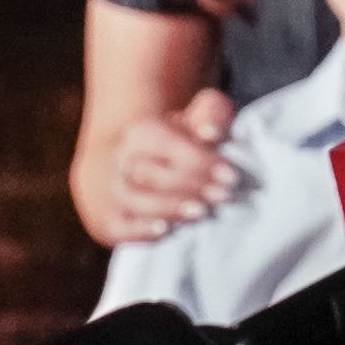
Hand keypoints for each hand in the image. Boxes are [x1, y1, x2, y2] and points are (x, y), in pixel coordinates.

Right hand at [106, 90, 237, 240]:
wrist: (148, 164)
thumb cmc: (187, 137)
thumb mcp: (202, 114)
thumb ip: (211, 113)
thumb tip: (211, 132)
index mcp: (143, 132)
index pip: (168, 145)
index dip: (201, 161)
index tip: (231, 176)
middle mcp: (123, 161)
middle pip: (150, 175)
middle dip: (189, 186)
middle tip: (222, 195)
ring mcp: (115, 191)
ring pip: (134, 201)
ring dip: (169, 208)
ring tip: (201, 212)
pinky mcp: (113, 219)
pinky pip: (119, 227)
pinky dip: (139, 230)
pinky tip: (164, 231)